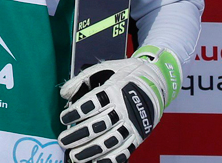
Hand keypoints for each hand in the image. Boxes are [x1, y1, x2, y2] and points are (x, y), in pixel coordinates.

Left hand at [58, 45, 181, 162]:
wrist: (158, 82)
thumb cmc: (127, 74)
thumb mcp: (105, 68)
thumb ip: (82, 79)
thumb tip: (63, 93)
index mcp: (115, 90)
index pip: (94, 103)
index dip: (77, 112)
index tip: (63, 118)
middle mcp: (124, 109)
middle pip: (100, 125)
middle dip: (80, 135)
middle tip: (63, 141)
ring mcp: (133, 124)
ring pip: (111, 141)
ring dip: (92, 151)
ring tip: (75, 156)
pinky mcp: (139, 136)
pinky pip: (125, 150)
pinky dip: (111, 159)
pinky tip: (96, 162)